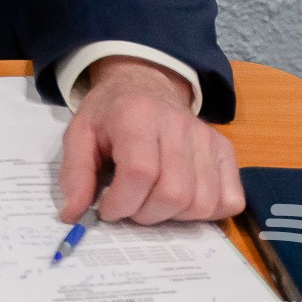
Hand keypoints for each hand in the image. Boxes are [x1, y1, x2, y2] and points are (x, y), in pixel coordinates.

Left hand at [58, 55, 242, 225]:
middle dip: (144, 213)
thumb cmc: (110, 114)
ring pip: (201, 203)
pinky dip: (205, 212)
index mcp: (136, 115)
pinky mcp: (225, 150)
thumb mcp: (79, 135)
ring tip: (151, 201)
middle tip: (128, 205)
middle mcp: (178, 124)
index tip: (107, 208)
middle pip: (173, 193)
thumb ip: (75, 174)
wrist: (145, 85)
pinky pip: (229, 200)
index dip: (122, 202)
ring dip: (172, 216)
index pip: (139, 173)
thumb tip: (72, 215)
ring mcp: (207, 138)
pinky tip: (181, 201)